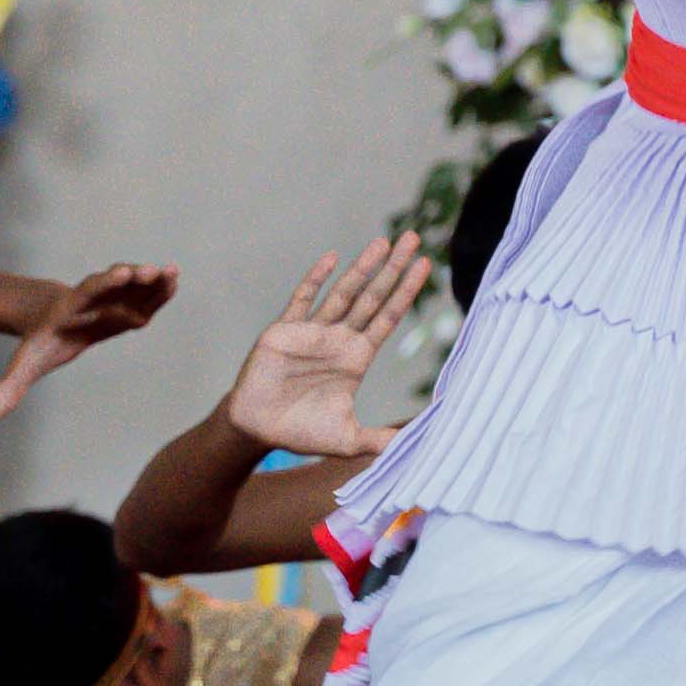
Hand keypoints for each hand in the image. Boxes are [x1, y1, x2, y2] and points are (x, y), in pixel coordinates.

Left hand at [0, 259, 177, 426]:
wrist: (47, 317)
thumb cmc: (38, 343)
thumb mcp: (24, 366)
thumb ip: (7, 390)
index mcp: (72, 307)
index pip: (88, 291)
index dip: (104, 282)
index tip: (119, 273)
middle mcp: (96, 296)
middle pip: (115, 282)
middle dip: (132, 276)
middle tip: (150, 270)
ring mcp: (113, 298)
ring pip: (134, 285)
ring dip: (152, 279)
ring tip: (174, 273)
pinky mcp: (127, 307)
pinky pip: (144, 297)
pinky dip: (159, 290)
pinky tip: (175, 282)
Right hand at [224, 235, 430, 462]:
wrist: (258, 429)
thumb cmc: (302, 432)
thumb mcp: (347, 439)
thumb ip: (378, 440)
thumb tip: (413, 448)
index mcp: (357, 357)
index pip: (388, 317)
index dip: (407, 292)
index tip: (427, 265)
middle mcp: (339, 338)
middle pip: (372, 296)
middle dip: (392, 268)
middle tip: (413, 238)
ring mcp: (313, 331)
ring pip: (343, 292)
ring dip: (362, 267)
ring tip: (383, 242)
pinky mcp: (285, 331)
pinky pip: (302, 300)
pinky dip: (315, 278)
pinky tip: (332, 258)